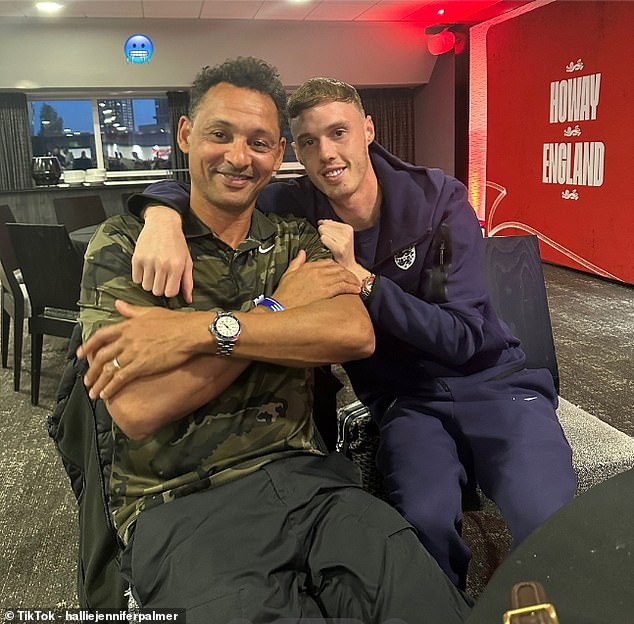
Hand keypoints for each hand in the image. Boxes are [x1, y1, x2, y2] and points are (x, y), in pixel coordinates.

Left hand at [77, 300, 207, 399]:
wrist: (189, 332)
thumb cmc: (175, 322)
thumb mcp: (150, 312)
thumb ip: (131, 310)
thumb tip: (118, 304)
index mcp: (127, 325)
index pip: (100, 336)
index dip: (88, 346)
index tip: (80, 354)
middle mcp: (126, 339)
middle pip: (101, 356)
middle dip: (91, 370)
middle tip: (87, 380)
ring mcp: (132, 353)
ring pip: (108, 369)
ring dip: (98, 382)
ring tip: (93, 392)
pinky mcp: (141, 365)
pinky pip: (120, 378)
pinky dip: (110, 387)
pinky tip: (105, 395)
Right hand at [132, 206, 193, 302]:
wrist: (163, 223)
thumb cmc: (177, 243)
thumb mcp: (187, 260)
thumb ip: (188, 281)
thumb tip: (189, 300)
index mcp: (177, 266)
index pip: (170, 292)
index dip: (170, 291)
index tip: (170, 284)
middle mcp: (162, 264)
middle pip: (157, 292)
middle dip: (159, 288)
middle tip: (161, 278)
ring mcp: (148, 261)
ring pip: (146, 287)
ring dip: (149, 283)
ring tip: (154, 273)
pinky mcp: (136, 258)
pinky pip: (135, 279)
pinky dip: (140, 277)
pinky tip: (146, 268)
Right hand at [271, 250, 360, 308]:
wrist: (281, 306)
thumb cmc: (284, 293)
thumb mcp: (288, 273)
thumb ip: (297, 261)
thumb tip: (302, 252)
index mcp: (309, 267)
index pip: (328, 262)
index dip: (337, 267)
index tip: (342, 272)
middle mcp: (317, 272)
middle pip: (338, 268)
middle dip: (348, 273)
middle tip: (353, 278)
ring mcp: (322, 281)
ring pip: (343, 276)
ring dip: (352, 280)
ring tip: (357, 285)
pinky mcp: (326, 292)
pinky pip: (343, 287)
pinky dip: (351, 288)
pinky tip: (355, 290)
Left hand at [317, 219, 365, 278]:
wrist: (348, 266)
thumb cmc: (341, 252)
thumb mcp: (340, 236)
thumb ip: (330, 227)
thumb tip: (320, 222)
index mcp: (348, 227)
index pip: (327, 222)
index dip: (324, 230)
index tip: (330, 238)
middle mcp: (347, 232)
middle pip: (323, 226)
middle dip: (323, 234)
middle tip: (330, 244)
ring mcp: (344, 240)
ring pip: (323, 232)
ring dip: (323, 240)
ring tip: (331, 247)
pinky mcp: (339, 248)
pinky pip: (323, 239)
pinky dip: (323, 244)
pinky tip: (329, 250)